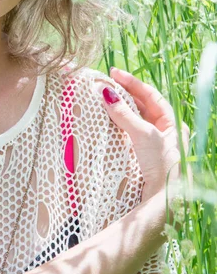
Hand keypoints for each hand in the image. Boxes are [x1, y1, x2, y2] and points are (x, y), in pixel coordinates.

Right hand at [101, 67, 189, 202]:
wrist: (160, 200)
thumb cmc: (160, 166)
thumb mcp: (143, 135)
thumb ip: (124, 114)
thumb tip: (106, 93)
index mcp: (171, 123)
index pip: (151, 96)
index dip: (132, 83)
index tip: (114, 73)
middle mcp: (162, 131)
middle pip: (141, 105)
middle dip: (123, 93)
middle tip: (104, 83)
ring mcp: (149, 143)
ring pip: (132, 118)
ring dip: (117, 108)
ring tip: (102, 97)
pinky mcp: (137, 154)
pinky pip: (125, 132)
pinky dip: (115, 123)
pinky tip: (104, 119)